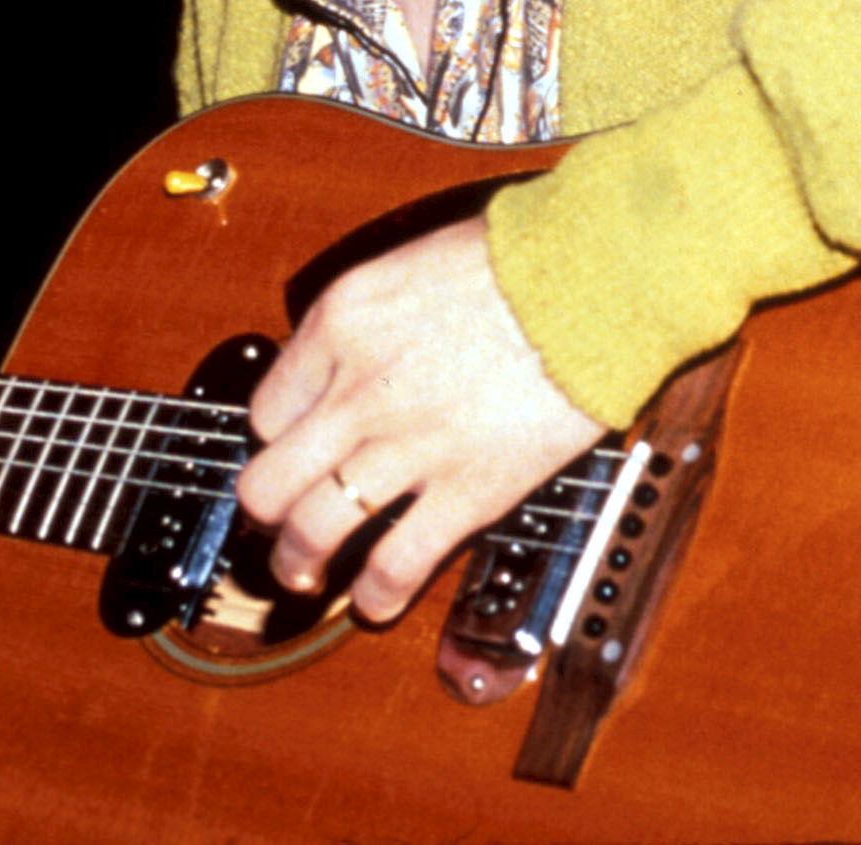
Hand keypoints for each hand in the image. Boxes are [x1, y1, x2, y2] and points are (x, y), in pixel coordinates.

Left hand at [235, 215, 602, 622]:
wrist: (596, 281)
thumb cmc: (521, 260)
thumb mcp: (411, 265)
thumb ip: (369, 322)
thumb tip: (352, 362)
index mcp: (341, 322)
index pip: (267, 408)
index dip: (277, 438)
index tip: (292, 450)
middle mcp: (358, 388)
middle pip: (268, 479)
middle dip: (264, 515)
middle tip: (275, 525)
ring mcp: (408, 445)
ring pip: (314, 531)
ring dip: (300, 564)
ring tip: (304, 576)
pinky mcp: (467, 490)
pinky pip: (396, 563)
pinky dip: (376, 593)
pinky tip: (375, 601)